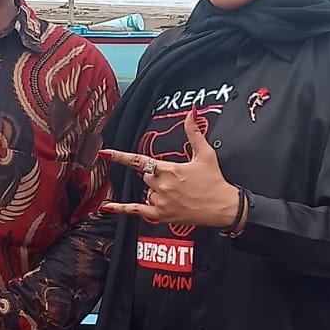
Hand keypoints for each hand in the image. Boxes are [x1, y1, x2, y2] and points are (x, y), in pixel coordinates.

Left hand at [100, 113, 240, 228]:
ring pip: (145, 192)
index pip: (140, 160)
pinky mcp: (161, 215)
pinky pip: (137, 211)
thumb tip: (191, 114)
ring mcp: (160, 202)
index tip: (105, 152)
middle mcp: (161, 186)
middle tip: (176, 180)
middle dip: (155, 176)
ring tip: (177, 193)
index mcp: (169, 170)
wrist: (223, 207)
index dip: (121, 156)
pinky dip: (122, 209)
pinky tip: (108, 207)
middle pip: (145, 177)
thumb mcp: (205, 154)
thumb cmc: (215, 181)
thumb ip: (194, 133)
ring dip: (154, 191)